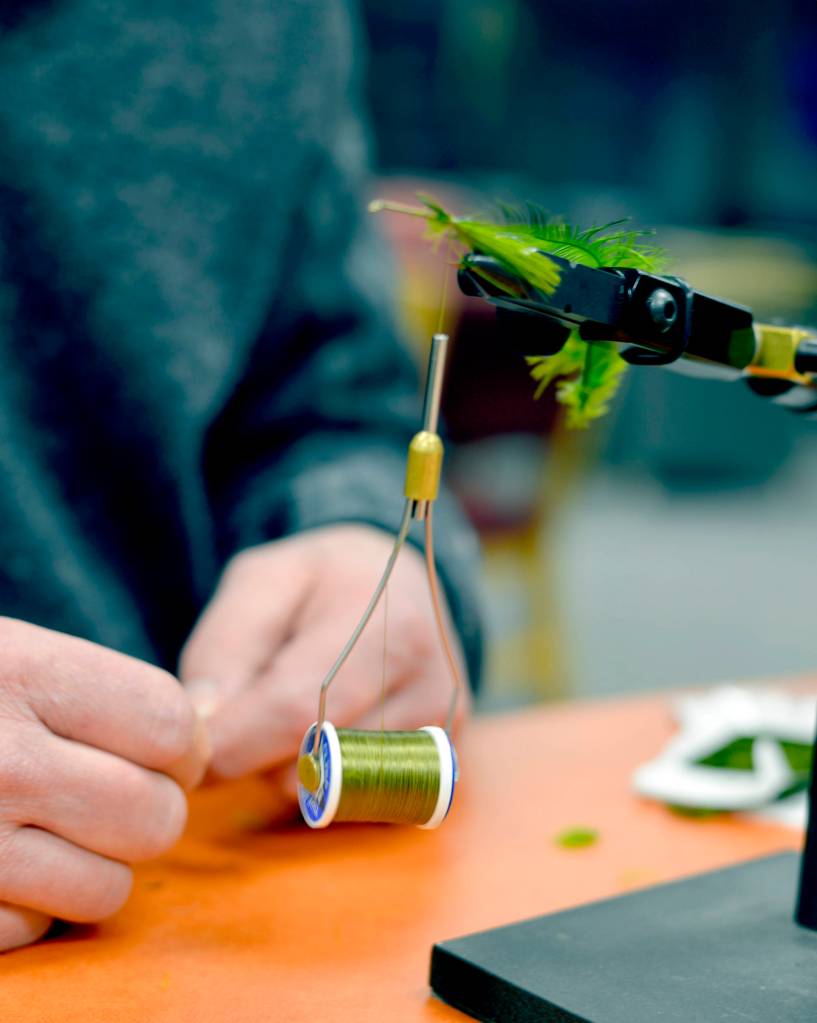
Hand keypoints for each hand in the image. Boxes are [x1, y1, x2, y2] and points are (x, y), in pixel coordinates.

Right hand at [0, 618, 207, 951]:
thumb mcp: (8, 655)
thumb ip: (94, 692)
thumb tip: (191, 742)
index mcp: (23, 674)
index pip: (171, 725)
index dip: (181, 745)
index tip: (162, 751)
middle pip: (154, 818)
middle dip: (147, 812)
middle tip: (108, 796)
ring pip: (107, 891)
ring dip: (93, 869)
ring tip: (50, 832)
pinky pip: (34, 934)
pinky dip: (28, 911)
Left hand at [180, 525, 467, 780]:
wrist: (398, 586)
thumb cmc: (320, 581)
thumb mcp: (260, 580)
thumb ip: (225, 645)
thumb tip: (206, 725)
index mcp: (387, 623)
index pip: (294, 710)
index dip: (229, 742)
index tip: (189, 749)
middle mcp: (431, 683)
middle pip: (314, 763)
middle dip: (258, 755)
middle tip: (244, 715)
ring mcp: (443, 731)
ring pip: (334, 793)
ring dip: (291, 770)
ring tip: (289, 718)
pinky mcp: (444, 765)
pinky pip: (361, 804)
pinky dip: (327, 784)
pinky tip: (324, 737)